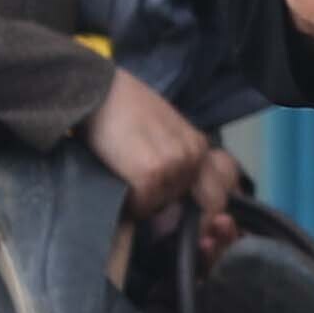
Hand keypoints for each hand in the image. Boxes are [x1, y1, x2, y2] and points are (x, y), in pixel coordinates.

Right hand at [81, 65, 220, 235]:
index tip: (186, 220)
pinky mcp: (150, 175)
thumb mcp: (164, 131)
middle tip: (139, 186)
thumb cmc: (124, 110)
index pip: (214, 197)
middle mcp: (192, 157)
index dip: (200, 214)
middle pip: (181, 203)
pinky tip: (118, 180)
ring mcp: (173, 166)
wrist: (99, 92)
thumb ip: (177, 158)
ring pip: (159, 205)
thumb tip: (178, 196)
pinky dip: (128, 203)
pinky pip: (142, 206)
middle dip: (161, 203)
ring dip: (142, 202)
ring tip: (125, 176)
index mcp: (198, 146)